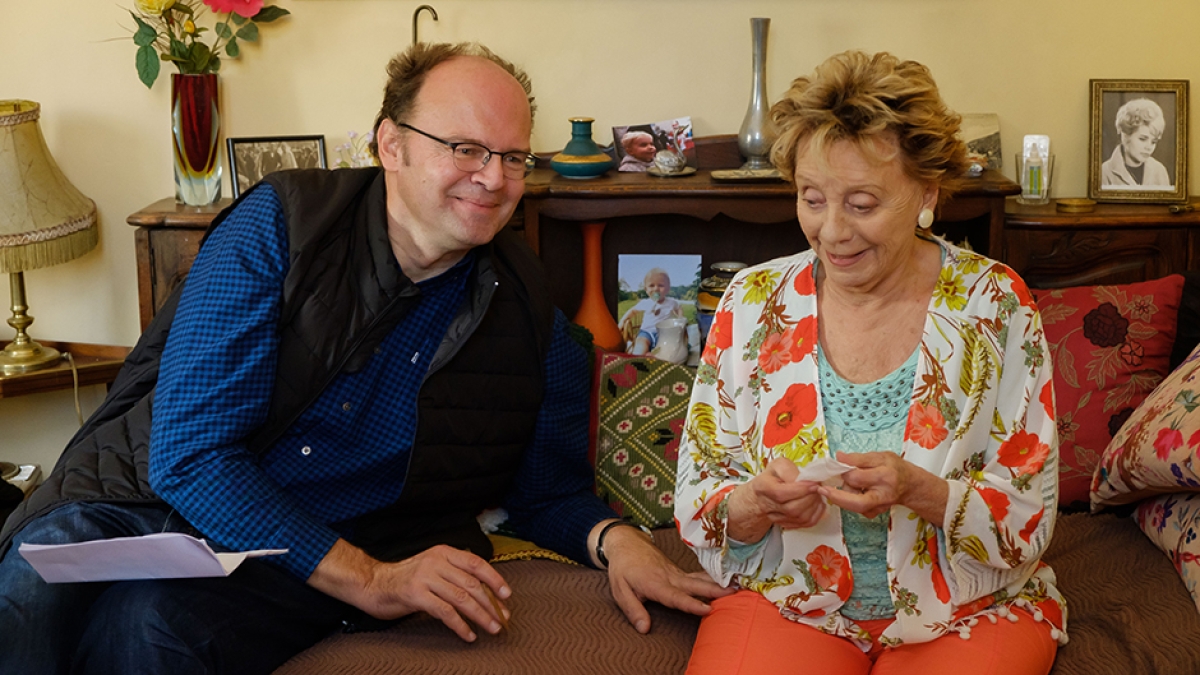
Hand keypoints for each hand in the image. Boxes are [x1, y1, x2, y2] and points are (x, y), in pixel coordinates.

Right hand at [308, 539, 509, 641]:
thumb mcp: (431, 567)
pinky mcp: (416, 595)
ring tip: (492, 628)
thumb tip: (484, 589)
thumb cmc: (405, 579)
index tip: (507, 595)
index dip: (494, 579)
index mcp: (443, 552)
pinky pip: (445, 612)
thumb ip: (453, 572)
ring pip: (462, 598)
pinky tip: (469, 635)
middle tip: (503, 618)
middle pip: (472, 583)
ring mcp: (425, 578)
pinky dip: (460, 626)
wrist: (372, 584)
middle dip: (491, 603)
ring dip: (481, 616)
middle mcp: (436, 562)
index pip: (476, 563)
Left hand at [597, 524, 734, 633]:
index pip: (676, 597)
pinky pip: (698, 576)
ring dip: (718, 583)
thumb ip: (633, 610)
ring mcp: (676, 573)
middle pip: (694, 585)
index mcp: (656, 583)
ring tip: (738, 586)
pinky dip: (713, 578)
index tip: (707, 609)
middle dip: (714, 590)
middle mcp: (670, 577)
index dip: (691, 604)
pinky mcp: (679, 572)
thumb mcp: (620, 591)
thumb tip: (644, 629)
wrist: (627, 543)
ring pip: (699, 579)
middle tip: (734, 593)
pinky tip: (726, 580)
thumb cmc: (623, 568)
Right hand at [726, 457, 825, 542]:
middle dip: (810, 498)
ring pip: (800, 518)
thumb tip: (805, 480)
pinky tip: (817, 503)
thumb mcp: (780, 465)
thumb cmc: (774, 476)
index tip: (814, 483)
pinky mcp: (786, 524)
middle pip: (792, 509)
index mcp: (762, 487)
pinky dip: (816, 514)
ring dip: (814, 505)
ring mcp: (776, 518)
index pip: (780, 494)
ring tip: (817, 494)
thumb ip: (790, 470)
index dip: (800, 490)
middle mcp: (767, 505)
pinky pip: (805, 523)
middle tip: (818, 487)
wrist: (767, 491)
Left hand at [818, 451, 947, 523]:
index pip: (858, 476)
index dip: (842, 470)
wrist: (909, 485)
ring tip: (842, 483)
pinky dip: (847, 500)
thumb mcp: (880, 456)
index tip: (833, 464)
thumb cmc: (894, 467)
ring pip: (853, 505)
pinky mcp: (874, 513)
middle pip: (856, 500)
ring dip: (842, 495)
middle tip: (823, 487)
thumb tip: (838, 457)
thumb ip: (858, 458)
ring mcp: (879, 506)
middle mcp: (884, 494)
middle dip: (837, 493)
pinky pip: (854, 508)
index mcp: (886, 476)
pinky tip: (849, 491)